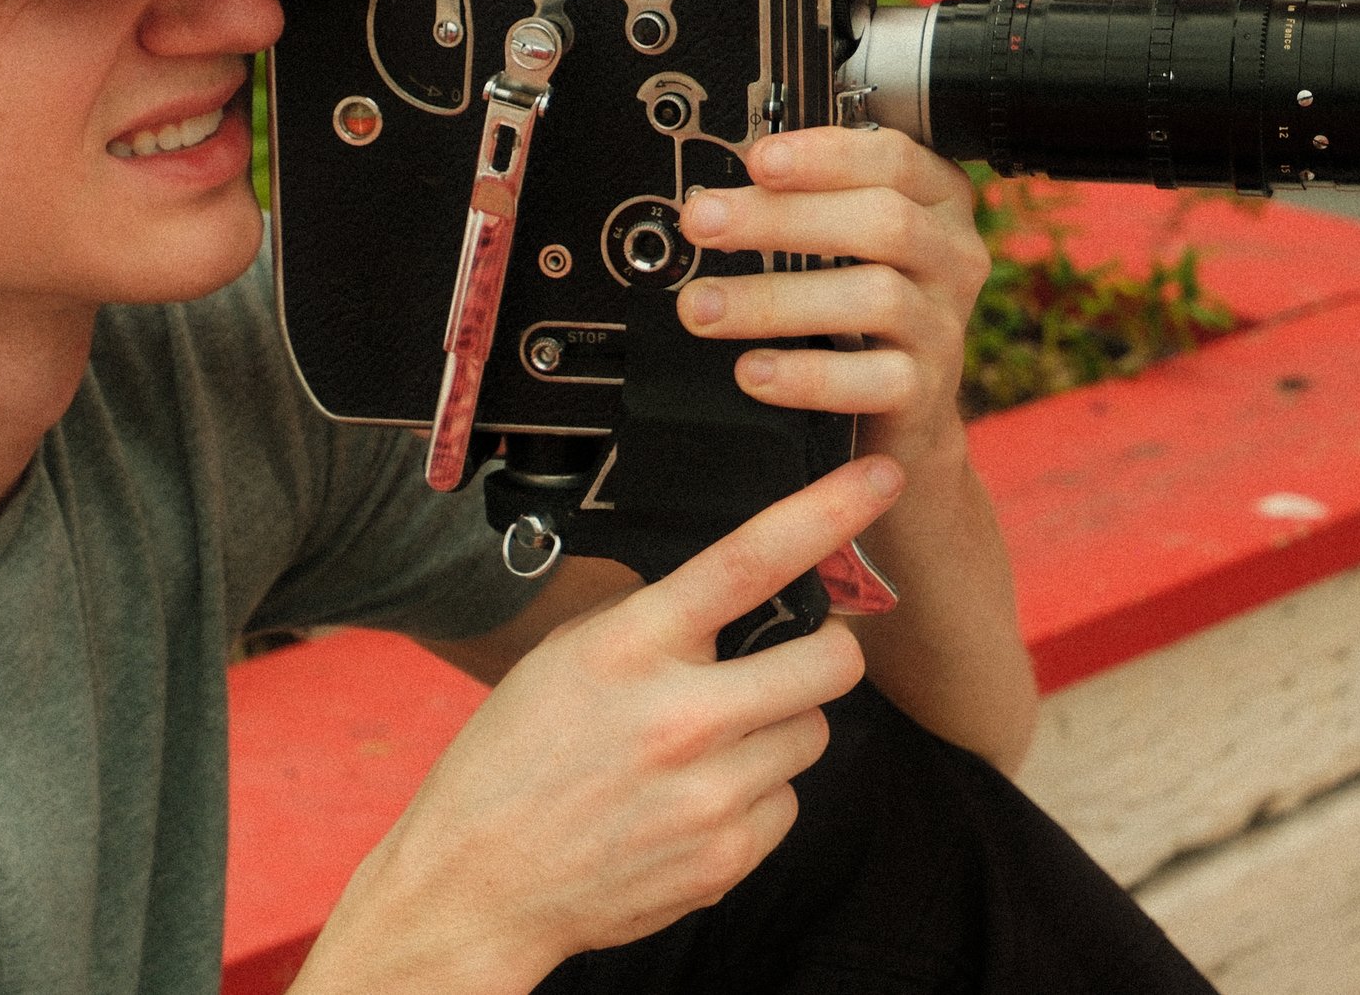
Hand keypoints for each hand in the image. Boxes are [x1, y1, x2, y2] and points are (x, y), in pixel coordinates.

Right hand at [294, 456, 905, 994]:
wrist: (481, 881)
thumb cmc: (517, 756)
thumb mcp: (569, 655)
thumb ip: (657, 620)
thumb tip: (747, 587)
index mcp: (631, 648)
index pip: (748, 562)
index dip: (825, 512)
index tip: (878, 479)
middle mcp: (679, 718)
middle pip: (829, 661)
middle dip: (828, 650)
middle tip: (796, 655)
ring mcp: (708, 795)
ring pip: (812, 734)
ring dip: (781, 728)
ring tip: (712, 742)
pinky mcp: (727, 857)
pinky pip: (788, 803)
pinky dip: (758, 795)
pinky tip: (697, 798)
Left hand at [674, 127, 989, 475]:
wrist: (901, 407)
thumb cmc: (861, 304)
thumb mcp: (848, 240)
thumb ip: (805, 204)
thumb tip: (716, 198)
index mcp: (937, 200)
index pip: (895, 159)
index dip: (825, 155)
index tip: (757, 160)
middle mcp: (951, 256)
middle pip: (882, 222)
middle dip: (781, 218)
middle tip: (703, 223)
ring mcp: (943, 324)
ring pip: (875, 297)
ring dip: (774, 299)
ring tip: (703, 308)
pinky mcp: (926, 389)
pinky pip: (872, 379)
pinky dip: (805, 375)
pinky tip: (753, 370)